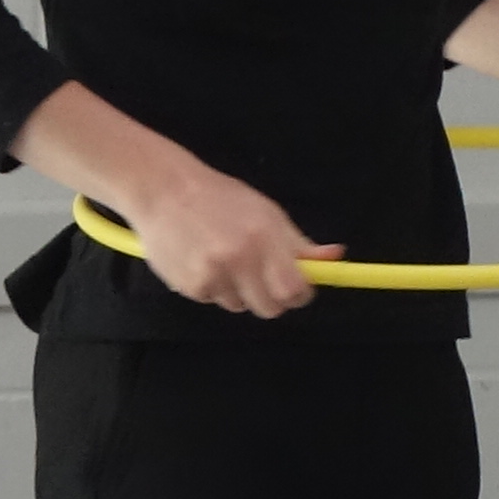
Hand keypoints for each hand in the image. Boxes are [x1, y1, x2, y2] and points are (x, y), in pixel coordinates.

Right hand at [114, 161, 338, 318]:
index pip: (294, 290)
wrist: (163, 190)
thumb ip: (298, 243)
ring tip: (223, 259)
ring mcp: (213, 276)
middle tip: (261, 276)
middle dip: (272, 298)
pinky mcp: (190, 287)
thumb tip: (335, 257)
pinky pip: (213, 300)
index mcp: (264, 238)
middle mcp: (240, 260)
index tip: (297, 287)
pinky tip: (202, 260)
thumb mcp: (266, 213)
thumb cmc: (220, 197)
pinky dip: (212, 287)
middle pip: (270, 308)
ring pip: (240, 306)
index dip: (300, 294)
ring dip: (239, 291)